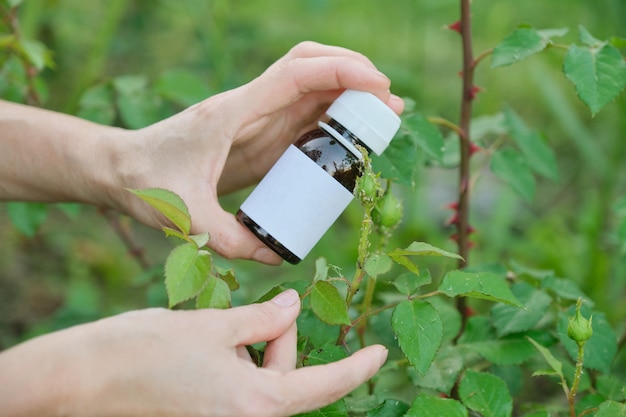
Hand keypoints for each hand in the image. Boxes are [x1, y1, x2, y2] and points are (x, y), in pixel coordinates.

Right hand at [0, 290, 387, 416]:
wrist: (83, 379)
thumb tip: (293, 306)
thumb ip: (261, 319)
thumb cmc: (146, 350)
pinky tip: (214, 344)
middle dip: (282, 339)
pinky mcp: (203, 416)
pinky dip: (238, 363)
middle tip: (266, 308)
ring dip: (256, 350)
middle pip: (288, 376)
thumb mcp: (214, 326)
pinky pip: (239, 390)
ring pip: (263, 381)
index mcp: (255, 405)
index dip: (356, 368)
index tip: (379, 354)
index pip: (322, 385)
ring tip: (224, 328)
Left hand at [114, 41, 403, 263]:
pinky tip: (353, 141)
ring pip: (312, 90)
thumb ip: (228, 239)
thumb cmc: (147, 182)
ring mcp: (256, 119)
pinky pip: (304, 119)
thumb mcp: (184, 216)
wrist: (122, 168)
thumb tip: (275, 255)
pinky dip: (334, 120)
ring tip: (384, 120)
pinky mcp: (260, 137)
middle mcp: (250, 107)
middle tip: (390, 103)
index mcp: (233, 112)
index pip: (294, 74)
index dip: (340, 72)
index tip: (379, 86)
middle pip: (311, 68)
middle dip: (355, 75)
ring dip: (350, 96)